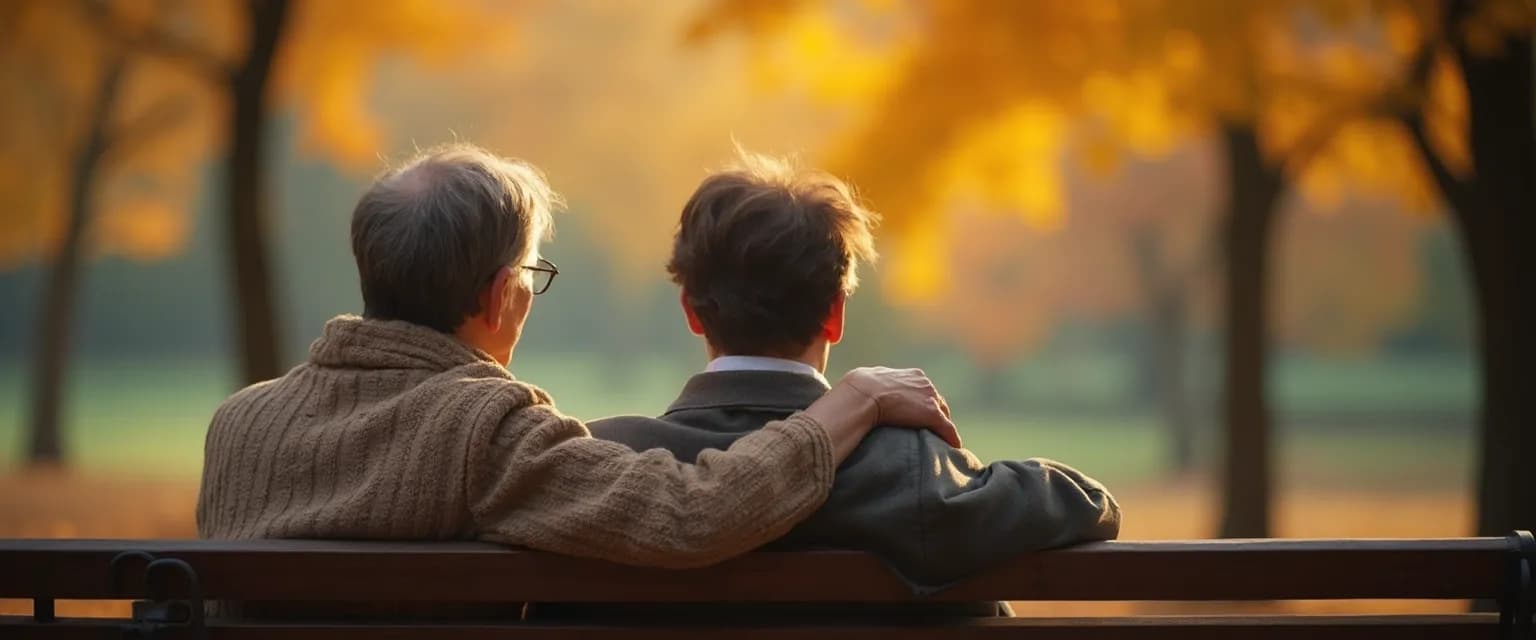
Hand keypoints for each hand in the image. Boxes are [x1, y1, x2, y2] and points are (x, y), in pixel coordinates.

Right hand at [838, 367, 960, 447]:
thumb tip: (866, 388)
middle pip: (938, 402)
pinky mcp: (933, 415)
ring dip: (943, 427)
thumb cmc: (859, 388)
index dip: (923, 404)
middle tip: (931, 430)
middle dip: (936, 415)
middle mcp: (926, 384)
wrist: (863, 394)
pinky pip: (947, 429)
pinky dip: (951, 438)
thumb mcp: (871, 379)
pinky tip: (953, 447)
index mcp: (913, 375)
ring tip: (942, 440)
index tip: (919, 415)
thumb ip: (878, 384)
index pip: (925, 391)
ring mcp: (931, 399)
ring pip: (944, 416)